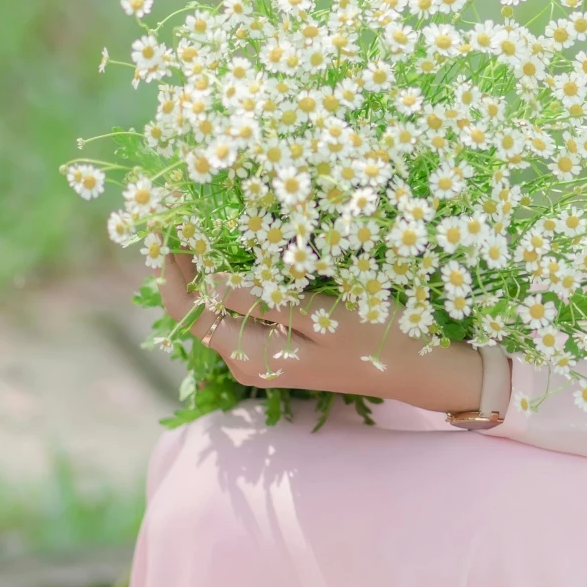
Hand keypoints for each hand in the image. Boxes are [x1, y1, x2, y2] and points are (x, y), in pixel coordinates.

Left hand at [158, 255, 485, 414]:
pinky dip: (238, 283)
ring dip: (212, 272)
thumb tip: (204, 281)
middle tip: (186, 218)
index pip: (187, 312)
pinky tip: (247, 254)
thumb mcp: (317, 314)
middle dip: (188, 266)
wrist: (418, 368)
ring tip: (210, 228)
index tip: (168, 228)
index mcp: (249, 356)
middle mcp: (247, 361)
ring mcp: (264, 355)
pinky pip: (245, 312)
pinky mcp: (281, 347)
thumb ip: (259, 301)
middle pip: (198, 310)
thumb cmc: (374, 337)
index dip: (171, 271)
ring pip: (220, 309)